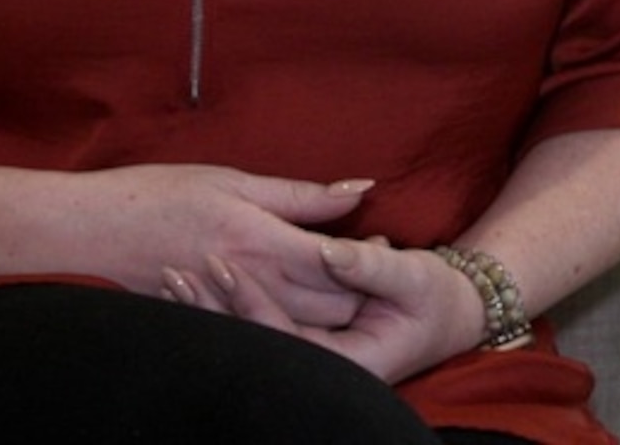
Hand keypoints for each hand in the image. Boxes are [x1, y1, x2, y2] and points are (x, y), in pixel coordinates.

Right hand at [67, 163, 372, 328]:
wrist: (84, 236)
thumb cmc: (155, 196)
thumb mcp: (231, 180)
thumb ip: (299, 195)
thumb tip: (360, 191)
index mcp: (263, 241)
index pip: (342, 264)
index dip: (372, 258)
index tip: (386, 245)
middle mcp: (252, 284)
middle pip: (332, 308)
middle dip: (361, 293)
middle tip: (375, 270)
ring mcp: (230, 312)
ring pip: (303, 328)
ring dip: (331, 314)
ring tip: (345, 291)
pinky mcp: (211, 328)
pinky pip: (264, 336)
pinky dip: (288, 325)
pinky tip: (294, 309)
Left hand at [196, 235, 488, 384]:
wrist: (449, 315)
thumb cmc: (435, 297)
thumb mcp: (415, 276)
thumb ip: (371, 265)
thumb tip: (328, 249)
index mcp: (351, 363)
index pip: (285, 336)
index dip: (252, 301)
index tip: (223, 262)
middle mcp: (325, 369)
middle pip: (257, 343)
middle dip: (215, 309)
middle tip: (177, 270)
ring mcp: (311, 360)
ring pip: (251, 339)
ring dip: (211, 310)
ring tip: (170, 276)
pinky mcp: (304, 344)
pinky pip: (258, 329)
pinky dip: (225, 308)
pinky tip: (192, 286)